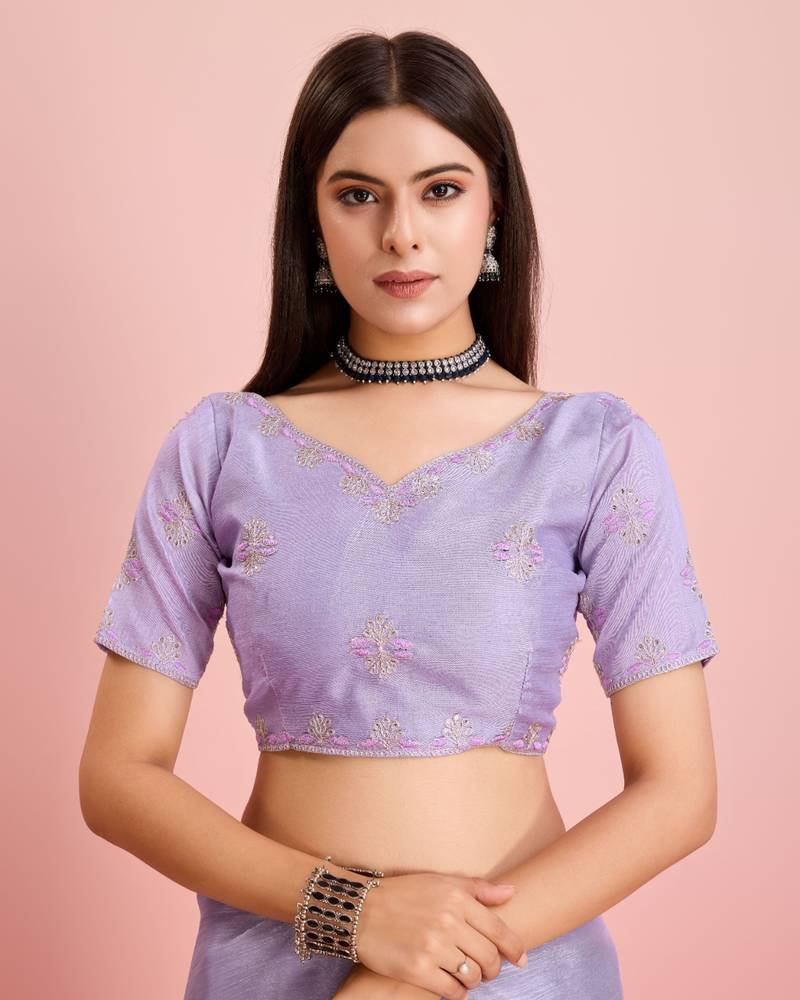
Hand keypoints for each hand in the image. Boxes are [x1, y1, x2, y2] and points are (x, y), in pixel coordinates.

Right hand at [353, 872, 527, 998]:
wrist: (361, 911)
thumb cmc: (403, 894)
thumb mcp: (440, 882)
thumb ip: (478, 889)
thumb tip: (511, 891)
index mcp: (457, 899)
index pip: (499, 930)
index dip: (515, 949)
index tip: (521, 959)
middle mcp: (448, 922)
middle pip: (489, 957)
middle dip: (493, 969)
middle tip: (487, 970)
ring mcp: (433, 947)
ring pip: (472, 976)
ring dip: (473, 980)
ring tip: (466, 975)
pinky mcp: (418, 969)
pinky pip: (452, 990)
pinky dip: (457, 992)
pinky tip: (451, 985)